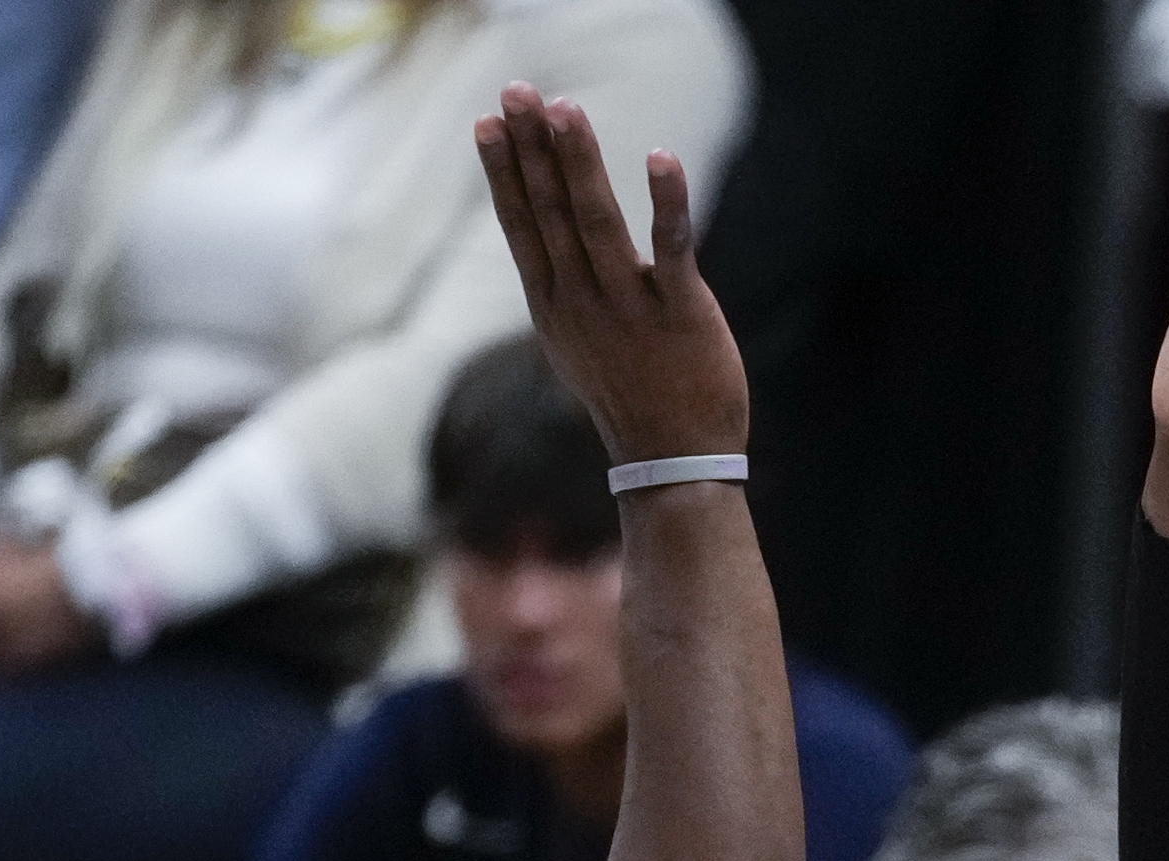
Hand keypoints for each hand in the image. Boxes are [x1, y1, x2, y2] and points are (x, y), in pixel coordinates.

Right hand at [472, 82, 741, 467]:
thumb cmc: (629, 396)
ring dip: (578, 163)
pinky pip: (672, 250)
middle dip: (530, 149)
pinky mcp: (681, 313)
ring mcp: (630, 308)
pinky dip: (666, 202)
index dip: (504, 173)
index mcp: (554, 306)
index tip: (487, 122)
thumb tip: (542, 233)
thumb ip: (561, 285)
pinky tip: (660, 157)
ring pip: (597, 223)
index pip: (521, 227)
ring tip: (564, 109)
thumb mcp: (577, 342)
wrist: (673, 462)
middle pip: (550, 213)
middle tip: (515, 90)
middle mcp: (583, 302)